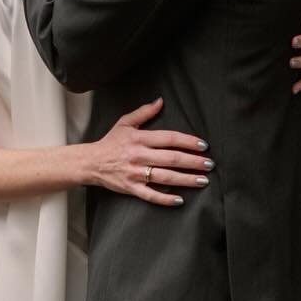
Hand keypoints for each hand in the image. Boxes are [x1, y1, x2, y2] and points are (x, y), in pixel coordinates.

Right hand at [73, 98, 212, 206]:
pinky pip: (150, 195)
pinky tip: (180, 200)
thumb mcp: (125, 123)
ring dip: (186, 180)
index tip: (203, 146)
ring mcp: (135, 173)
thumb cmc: (111, 142)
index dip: (188, 142)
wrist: (91, 162)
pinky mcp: (131, 188)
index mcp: (139, 138)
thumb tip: (160, 101)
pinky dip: (165, 199)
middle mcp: (139, 155)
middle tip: (210, 164)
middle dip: (193, 162)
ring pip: (165, 177)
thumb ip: (144, 112)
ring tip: (203, 181)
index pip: (169, 139)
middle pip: (171, 158)